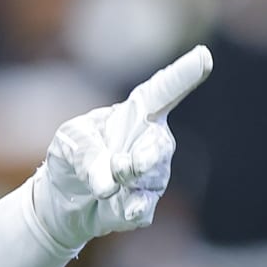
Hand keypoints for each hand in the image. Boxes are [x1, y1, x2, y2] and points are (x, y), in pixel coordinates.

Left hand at [31, 45, 212, 250]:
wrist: (62, 198)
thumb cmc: (71, 154)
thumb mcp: (69, 141)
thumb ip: (87, 153)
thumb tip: (109, 183)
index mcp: (135, 113)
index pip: (162, 90)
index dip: (183, 74)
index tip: (204, 56)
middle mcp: (150, 142)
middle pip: (160, 145)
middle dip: (148, 155)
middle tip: (126, 164)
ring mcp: (152, 175)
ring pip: (152, 178)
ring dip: (127, 181)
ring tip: (103, 186)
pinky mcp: (143, 205)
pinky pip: (143, 208)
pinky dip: (131, 209)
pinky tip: (124, 210)